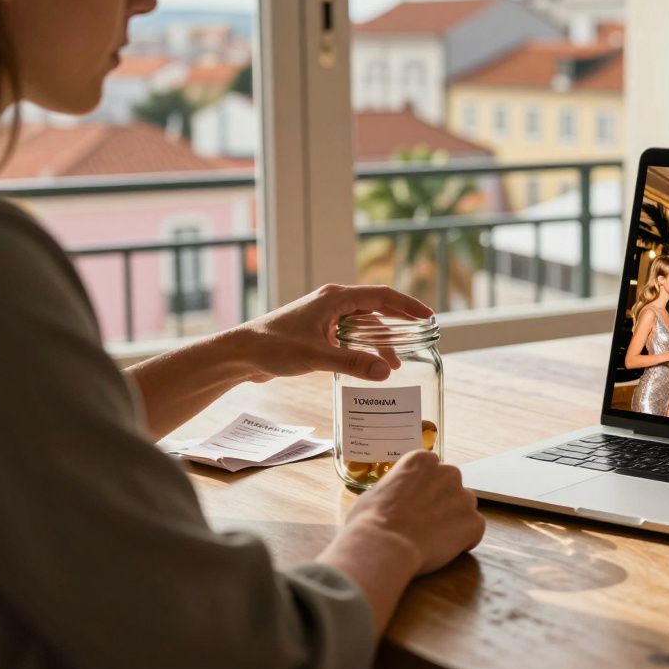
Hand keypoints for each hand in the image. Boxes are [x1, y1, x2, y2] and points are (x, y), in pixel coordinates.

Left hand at [231, 284, 432, 382]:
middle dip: (398, 323)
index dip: (407, 305)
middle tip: (419, 339)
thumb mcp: (315, 356)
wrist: (240, 353)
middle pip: (376, 308)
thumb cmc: (273, 346)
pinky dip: (363, 346)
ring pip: (362, 324)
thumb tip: (386, 372)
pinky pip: (349, 334)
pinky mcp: (316, 331)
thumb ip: (352, 362)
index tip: (428, 317)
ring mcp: (323, 316)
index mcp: (335, 298)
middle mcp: (332, 303)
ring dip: (379, 341)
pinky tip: (367, 365)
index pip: (382, 296)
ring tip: (393, 364)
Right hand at [338, 451, 485, 575]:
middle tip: (424, 523)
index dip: (424, 490)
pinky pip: (475, 530)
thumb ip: (394, 489)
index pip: (432, 471)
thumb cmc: (370, 520)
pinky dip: (465, 540)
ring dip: (454, 520)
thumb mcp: (374, 492)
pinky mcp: (474, 522)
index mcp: (422, 461)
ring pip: (464, 508)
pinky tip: (444, 548)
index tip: (416, 503)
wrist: (383, 545)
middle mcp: (448, 472)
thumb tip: (392, 498)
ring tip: (432, 538)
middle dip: (442, 503)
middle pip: (451, 487)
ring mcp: (464, 497)